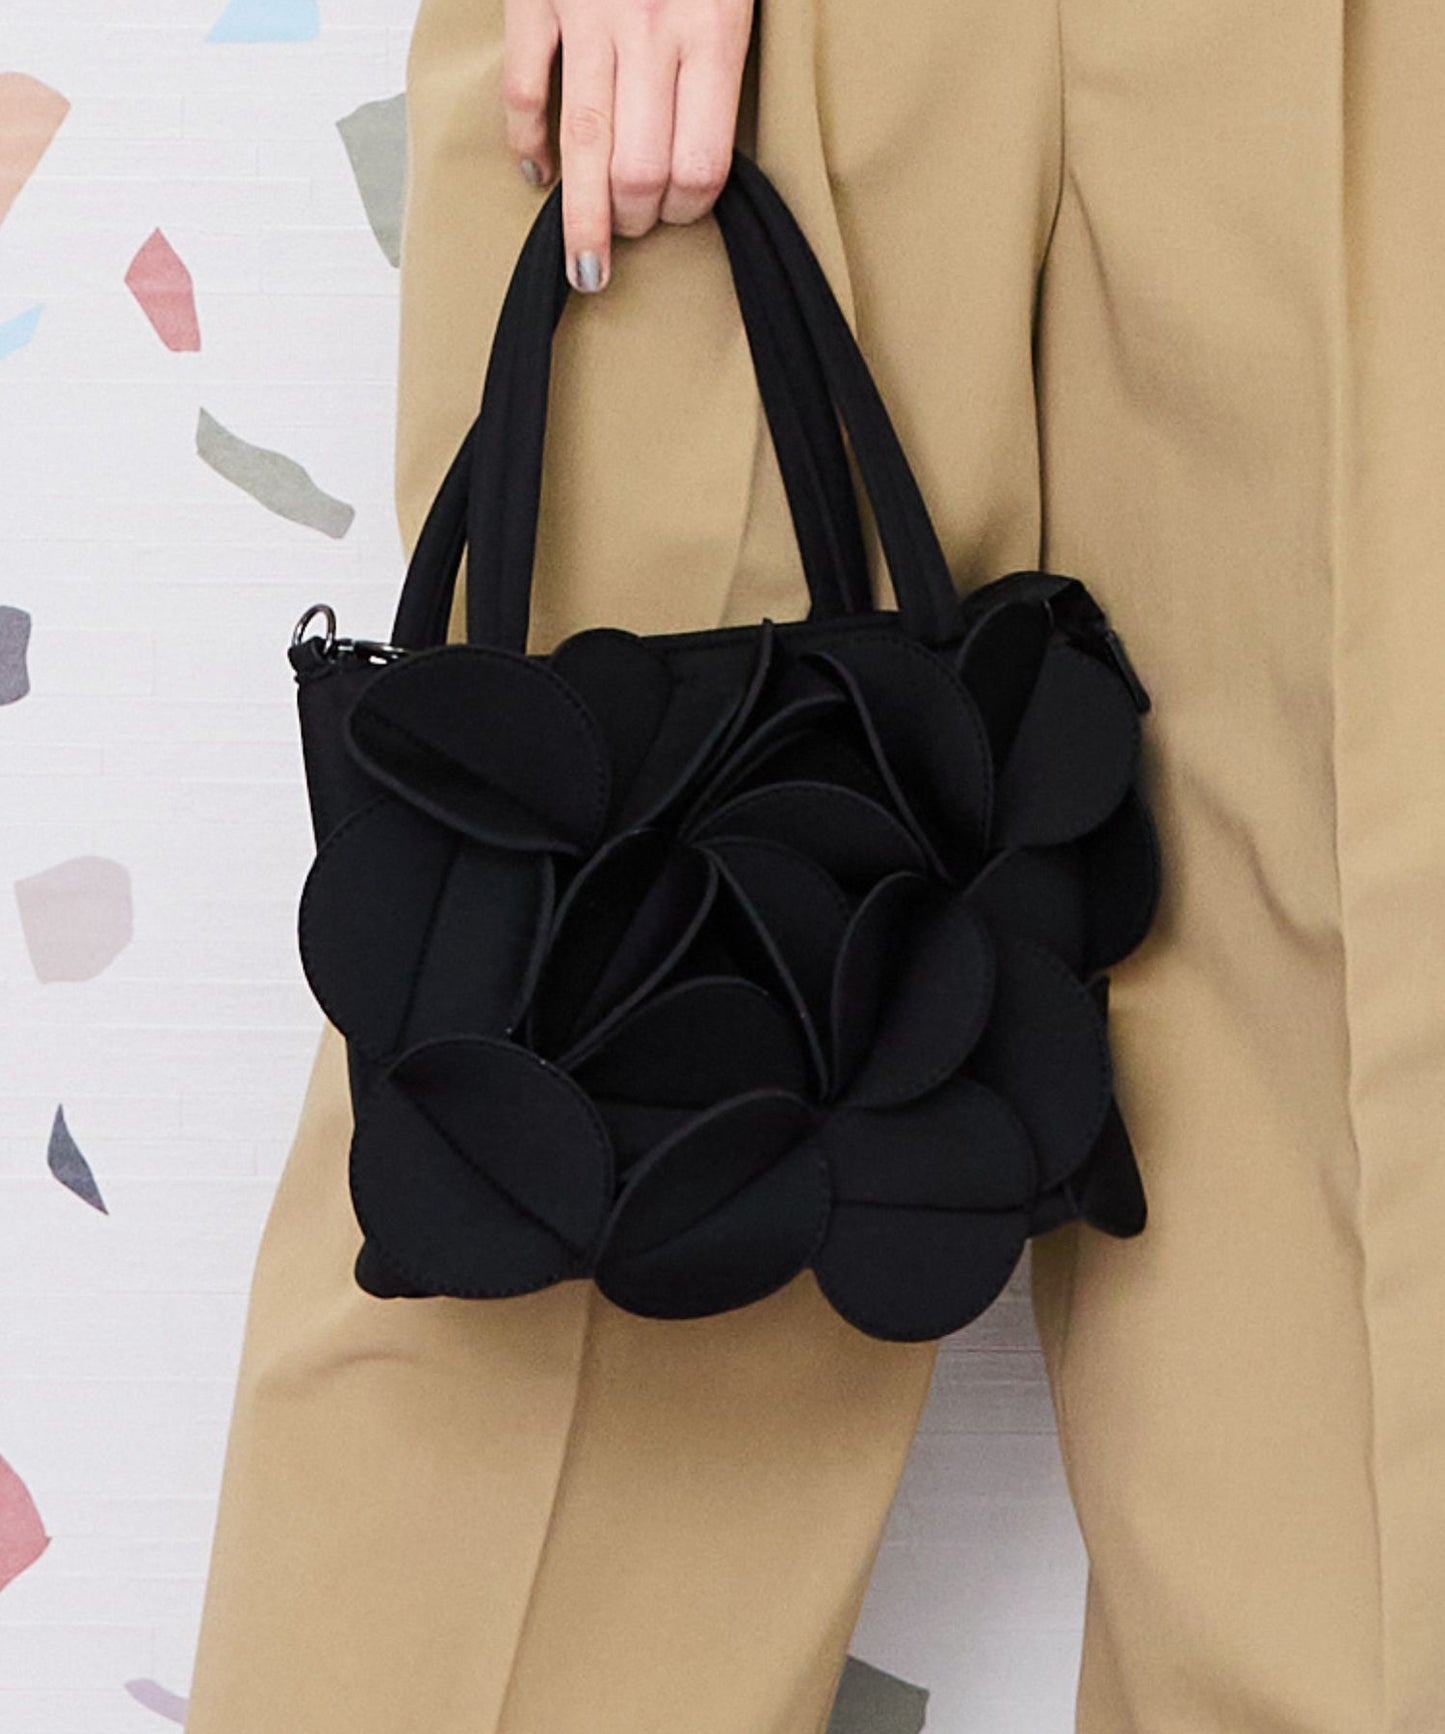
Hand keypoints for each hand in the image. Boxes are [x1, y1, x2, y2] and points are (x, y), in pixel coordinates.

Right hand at [502, 0, 754, 292]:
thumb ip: (721, 58)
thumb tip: (704, 155)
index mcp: (714, 28)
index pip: (699, 165)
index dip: (687, 209)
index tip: (678, 214)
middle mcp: (651, 25)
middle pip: (638, 171)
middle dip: (634, 220)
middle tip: (632, 229)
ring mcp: (588, 10)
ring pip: (582, 146)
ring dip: (583, 219)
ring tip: (585, 262)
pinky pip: (524, 91)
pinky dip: (527, 143)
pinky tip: (538, 171)